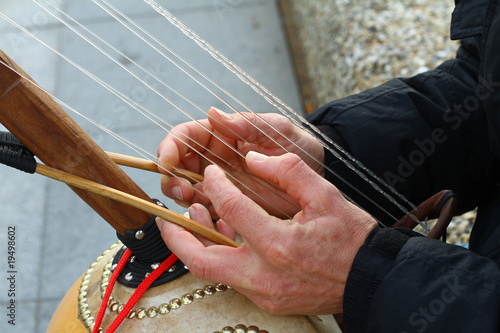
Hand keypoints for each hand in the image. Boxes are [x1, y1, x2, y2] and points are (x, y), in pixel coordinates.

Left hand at [156, 151, 376, 314]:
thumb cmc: (351, 236)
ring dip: (196, 245)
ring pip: (212, 272)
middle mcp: (264, 274)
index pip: (230, 207)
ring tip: (194, 217)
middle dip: (176, 235)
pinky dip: (221, 255)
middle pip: (201, 258)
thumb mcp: (324, 195)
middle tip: (164, 215)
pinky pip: (232, 277)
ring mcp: (264, 293)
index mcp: (278, 243)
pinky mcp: (268, 301)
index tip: (213, 171)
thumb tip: (252, 158)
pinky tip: (225, 234)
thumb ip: (286, 170)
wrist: (371, 278)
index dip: (217, 183)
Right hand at [157, 108, 323, 217]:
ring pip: (188, 190)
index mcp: (222, 136)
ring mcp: (222, 184)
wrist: (319, 173)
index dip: (170, 146)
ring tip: (195, 202)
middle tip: (182, 188)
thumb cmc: (299, 145)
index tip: (167, 160)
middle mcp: (216, 159)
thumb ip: (248, 124)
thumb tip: (214, 113)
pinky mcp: (231, 207)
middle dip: (171, 176)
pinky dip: (201, 216)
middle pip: (179, 166)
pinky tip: (208, 218)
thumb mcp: (277, 130)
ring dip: (183, 197)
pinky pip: (207, 212)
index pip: (186, 136)